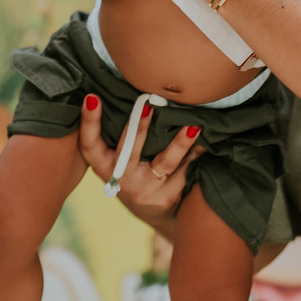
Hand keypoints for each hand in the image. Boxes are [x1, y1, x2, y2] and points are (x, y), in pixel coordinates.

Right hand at [78, 91, 205, 222]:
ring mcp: (146, 190)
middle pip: (129, 151)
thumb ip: (118, 134)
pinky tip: (211, 139)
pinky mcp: (168, 197)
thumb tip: (128, 90)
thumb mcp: (115, 158)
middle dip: (138, 128)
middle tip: (146, 107)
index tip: (92, 98)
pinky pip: (186, 169)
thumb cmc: (130, 171)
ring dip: (180, 144)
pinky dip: (198, 152)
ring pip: (165, 163)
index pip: (90, 144)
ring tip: (194, 126)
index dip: (89, 122)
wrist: (148, 210)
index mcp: (103, 165)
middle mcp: (121, 179)